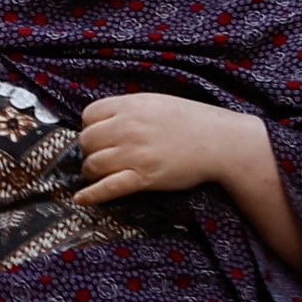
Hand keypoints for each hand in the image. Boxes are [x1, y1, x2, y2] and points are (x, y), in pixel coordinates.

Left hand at [70, 91, 258, 204]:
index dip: (91, 126)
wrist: (220, 142)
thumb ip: (129, 109)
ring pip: (93, 164)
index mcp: (131, 106)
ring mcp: (135, 153)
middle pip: (87, 140)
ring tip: (100, 174)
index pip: (89, 115)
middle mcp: (128, 127)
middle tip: (102, 156)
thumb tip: (105, 120)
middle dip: (90, 150)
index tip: (100, 135)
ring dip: (92, 171)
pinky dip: (91, 195)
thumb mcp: (156, 102)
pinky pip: (108, 187)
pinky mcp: (143, 177)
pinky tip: (81, 199)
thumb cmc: (192, 121)